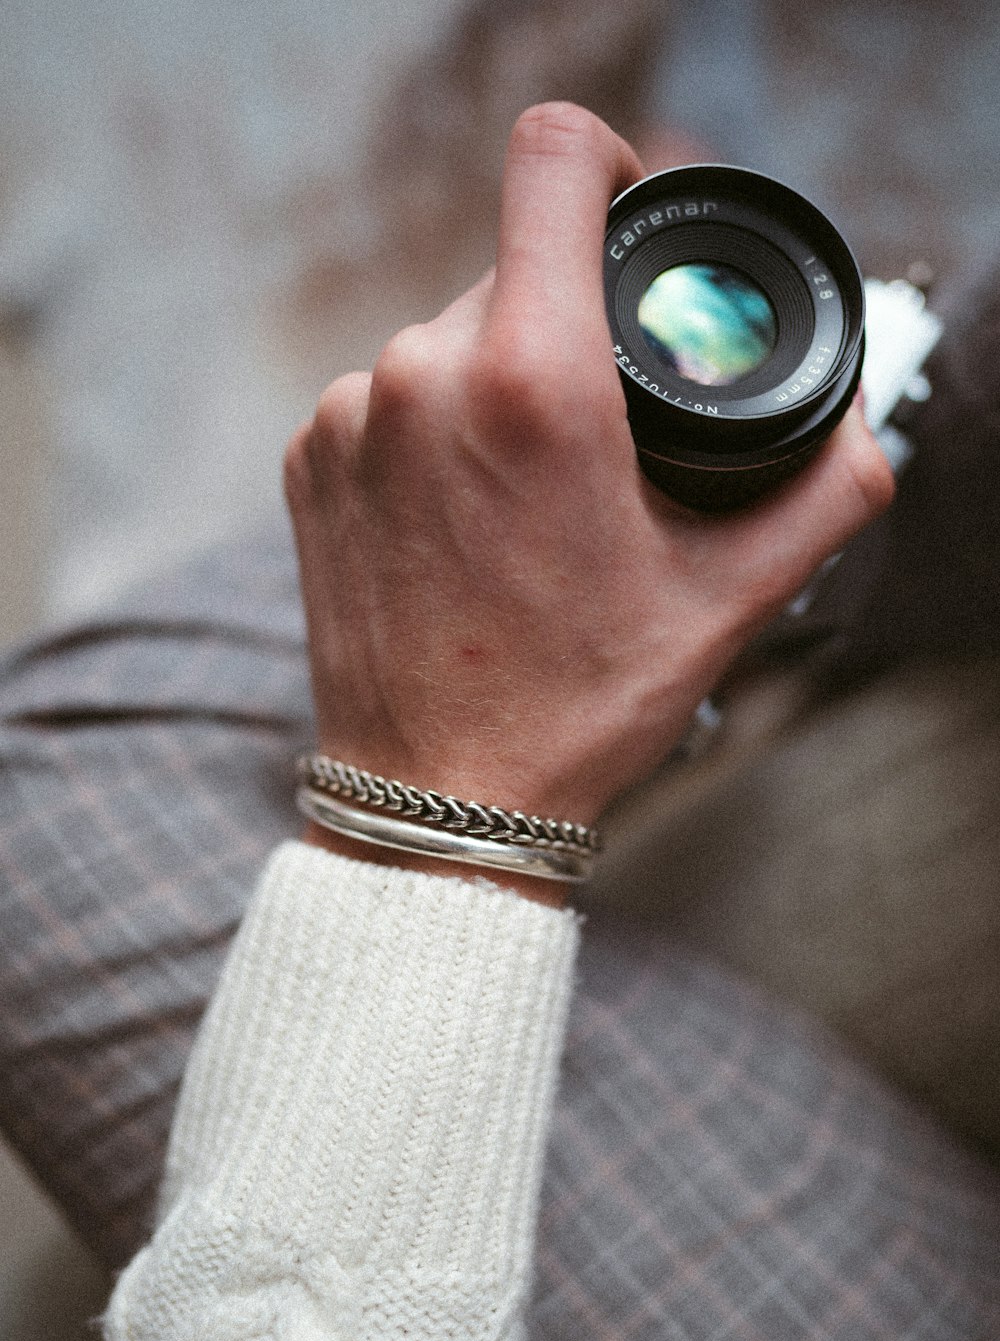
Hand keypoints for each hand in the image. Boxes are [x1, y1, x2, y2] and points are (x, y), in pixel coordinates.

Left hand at [284, 104, 891, 858]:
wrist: (437, 799)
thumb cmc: (578, 705)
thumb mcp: (730, 597)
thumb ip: (823, 488)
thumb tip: (851, 428)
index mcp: (533, 383)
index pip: (555, 159)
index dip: (604, 164)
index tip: (623, 219)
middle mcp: (421, 374)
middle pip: (513, 270)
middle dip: (566, 332)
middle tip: (599, 439)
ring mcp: (349, 416)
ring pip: (446, 340)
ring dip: (496, 388)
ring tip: (524, 499)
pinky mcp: (306, 457)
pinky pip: (386, 395)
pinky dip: (430, 433)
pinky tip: (459, 518)